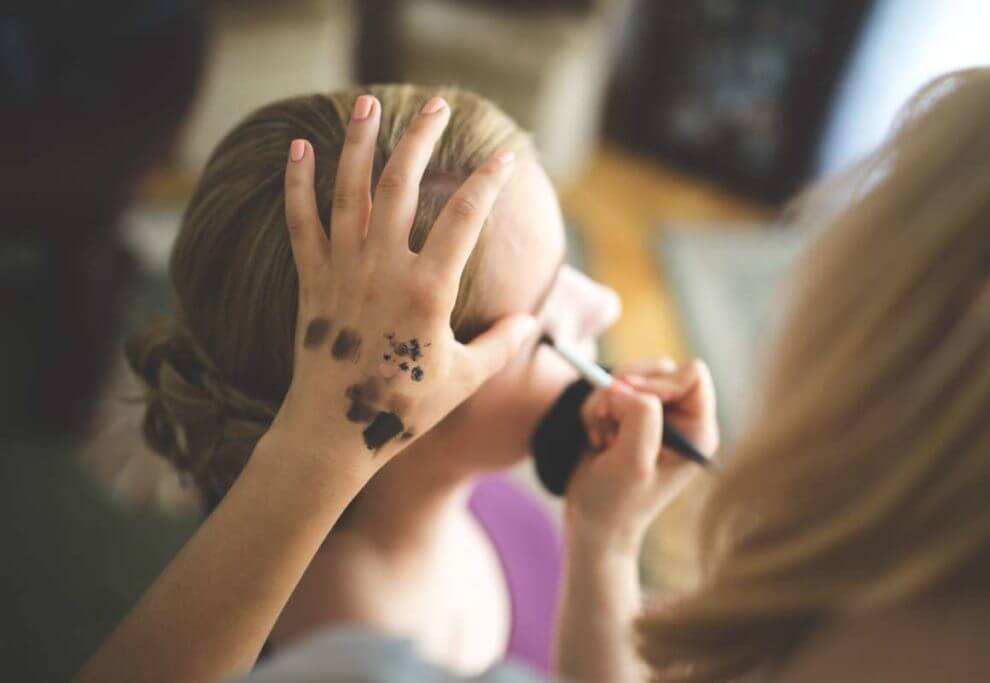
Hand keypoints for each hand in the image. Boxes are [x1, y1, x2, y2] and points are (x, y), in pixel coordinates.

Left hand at [265, 95, 536, 473]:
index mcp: (427, 290)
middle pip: (403, 185)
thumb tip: (532, 322)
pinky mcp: (312, 280)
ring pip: (350, 191)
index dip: (488, 182)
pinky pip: (300, 222)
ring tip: (369, 104)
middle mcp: (383, 269)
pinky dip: (297, 183)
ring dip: (360, 143)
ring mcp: (342, 270)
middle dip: (421, 139)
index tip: (506, 158)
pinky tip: (299, 148)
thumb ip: (501, 346)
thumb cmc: (402, 410)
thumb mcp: (463, 380)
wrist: (333, 432)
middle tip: (436, 105)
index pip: (465, 218)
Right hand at [565, 358, 717, 554]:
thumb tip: (625, 387)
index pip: (692, 376)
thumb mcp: (633, 463)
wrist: (592, 524)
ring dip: (606, 399)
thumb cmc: (616, 503)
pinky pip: (611, 388)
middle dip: (625, 389)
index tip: (630, 402)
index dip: (659, 383)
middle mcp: (682, 421)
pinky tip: (596, 436)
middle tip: (607, 418)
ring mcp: (655, 417)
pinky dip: (596, 406)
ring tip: (600, 432)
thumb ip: (640, 418)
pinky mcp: (629, 416)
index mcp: (698, 432)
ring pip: (631, 376)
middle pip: (660, 369)